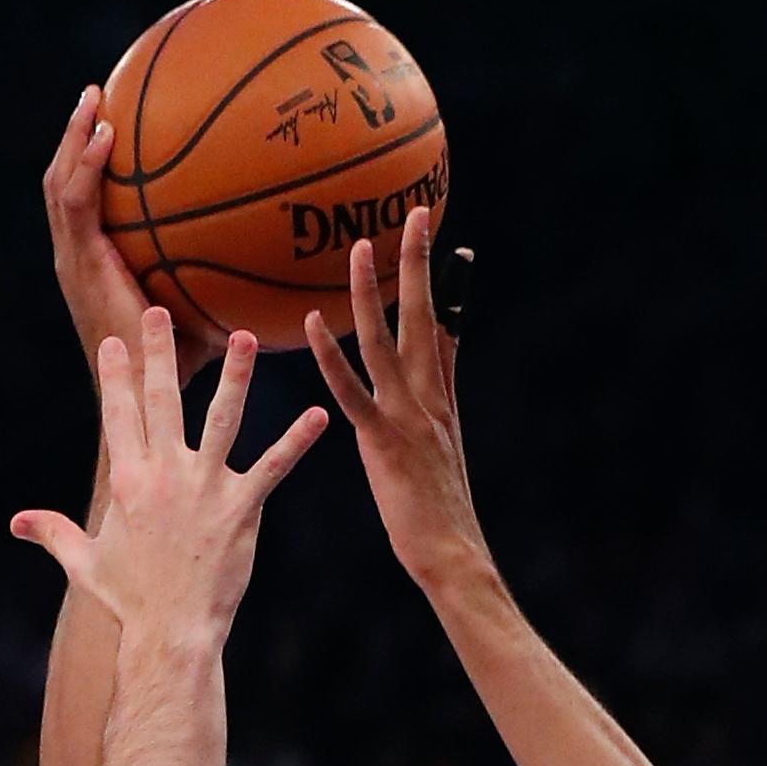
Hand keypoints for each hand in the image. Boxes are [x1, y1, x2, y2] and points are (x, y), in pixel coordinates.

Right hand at [11, 310, 326, 638]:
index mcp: (127, 481)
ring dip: (235, 377)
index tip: (116, 340)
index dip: (117, 375)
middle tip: (161, 311)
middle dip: (160, 353)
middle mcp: (164, 475)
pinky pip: (274, 467)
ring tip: (244, 337)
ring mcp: (205, 488)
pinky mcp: (242, 509)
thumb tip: (17, 522)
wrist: (170, 632)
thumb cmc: (129, 600)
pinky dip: (297, 441)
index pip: (118, 415)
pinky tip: (320, 416)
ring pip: (222, 420)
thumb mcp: (83, 562)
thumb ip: (53, 532)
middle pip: (162, 401)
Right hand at [45, 85, 220, 384]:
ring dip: (72, 139)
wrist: (148, 395)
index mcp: (93, 262)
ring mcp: (74, 261)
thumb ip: (226, 274)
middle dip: (74, 135)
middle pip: (61, 182)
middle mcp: (76, 257)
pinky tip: (108, 139)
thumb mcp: (206, 306)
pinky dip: (87, 167)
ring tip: (93, 100)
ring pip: (59, 186)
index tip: (111, 121)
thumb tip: (278, 246)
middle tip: (97, 93)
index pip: (80, 201)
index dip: (87, 162)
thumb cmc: (180, 360)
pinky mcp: (80, 266)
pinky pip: (78, 205)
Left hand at [305, 206, 491, 595]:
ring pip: (387, 341)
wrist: (451, 553)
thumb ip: (434, 413)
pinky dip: (333, 355)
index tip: (451, 242)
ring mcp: (408, 416)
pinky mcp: (384, 440)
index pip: (447, 329)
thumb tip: (427, 389)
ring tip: (360, 248)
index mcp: (442, 399)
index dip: (449, 286)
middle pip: (425, 315)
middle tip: (417, 213)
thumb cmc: (437, 512)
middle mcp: (430, 396)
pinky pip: (354, 390)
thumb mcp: (441, 453)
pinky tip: (315, 324)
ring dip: (373, 292)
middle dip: (420, 263)